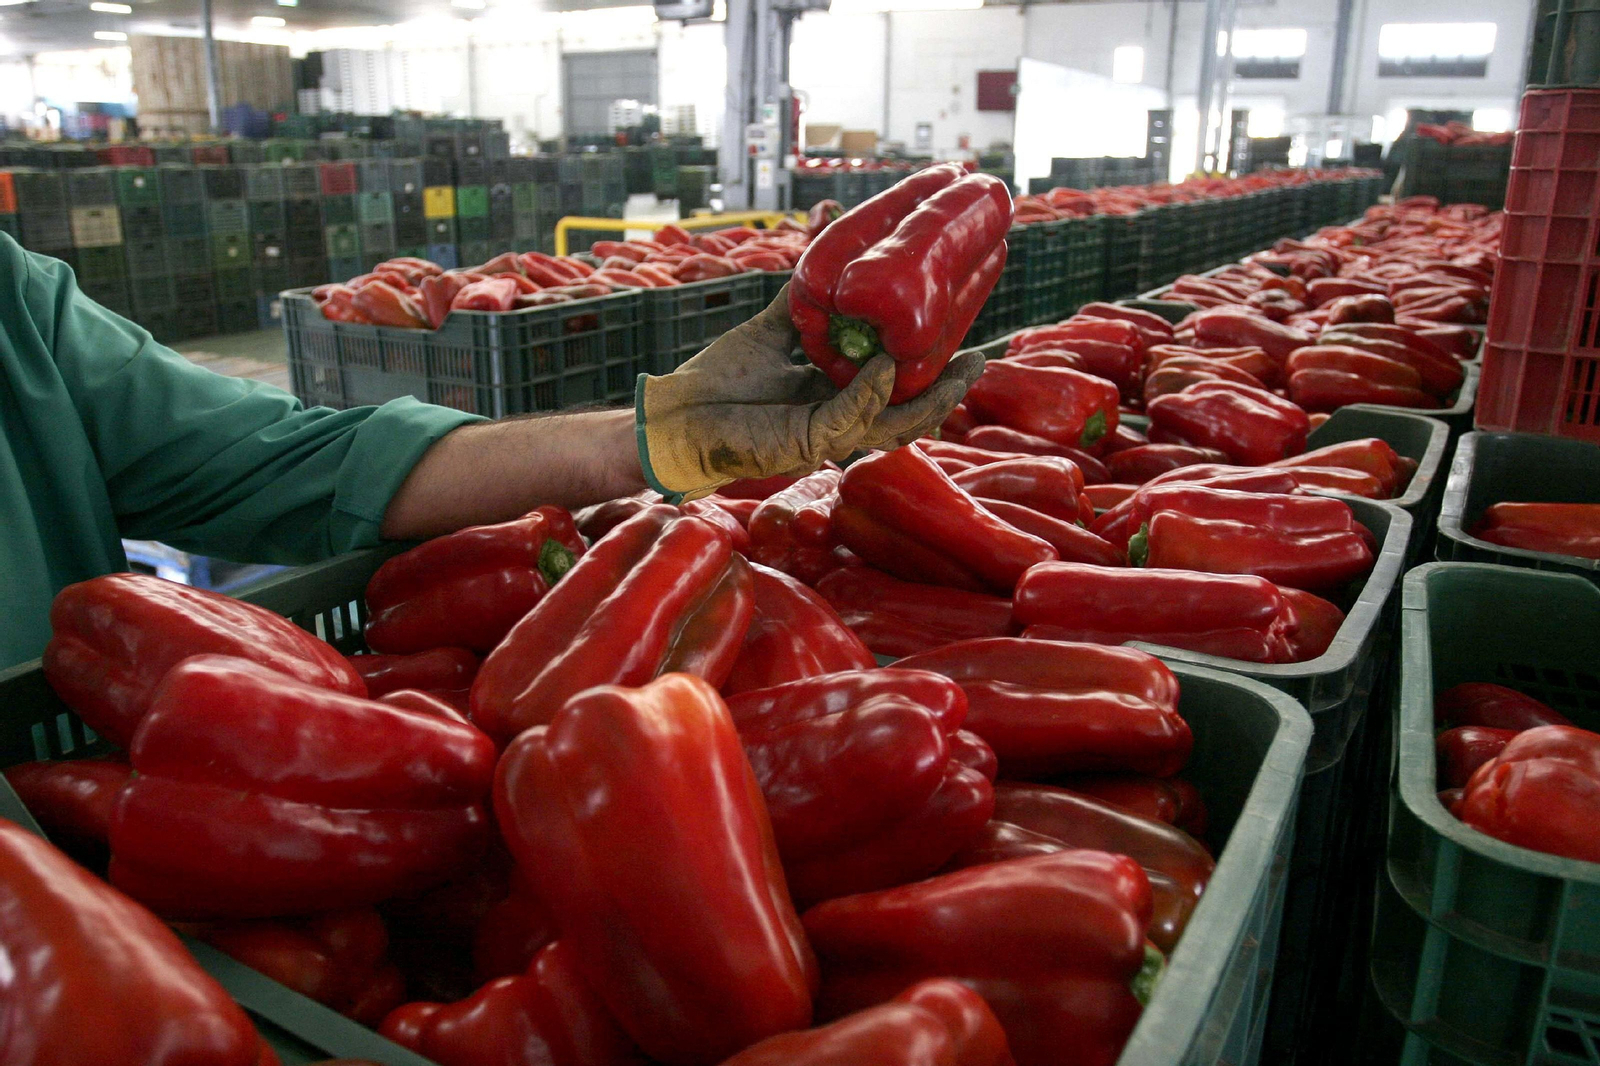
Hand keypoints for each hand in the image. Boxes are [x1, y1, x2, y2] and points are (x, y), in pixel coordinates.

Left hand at [636, 285, 982, 500]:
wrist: (681, 414)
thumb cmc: (724, 378)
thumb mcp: (776, 328)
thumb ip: (807, 297)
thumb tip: (830, 238)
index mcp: (840, 395)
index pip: (901, 385)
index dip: (936, 367)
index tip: (968, 336)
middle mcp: (843, 418)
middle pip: (912, 409)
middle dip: (951, 387)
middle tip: (981, 358)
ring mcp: (830, 434)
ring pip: (897, 423)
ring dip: (932, 398)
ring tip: (962, 370)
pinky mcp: (810, 443)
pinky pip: (853, 417)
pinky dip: (872, 390)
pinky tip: (887, 367)